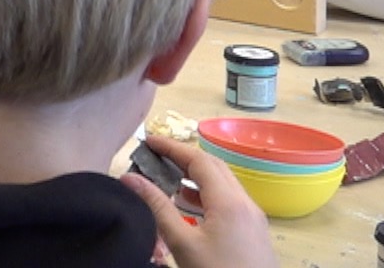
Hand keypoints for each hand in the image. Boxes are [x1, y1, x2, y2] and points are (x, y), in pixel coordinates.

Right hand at [121, 136, 276, 267]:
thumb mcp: (182, 243)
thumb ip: (156, 207)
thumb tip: (129, 178)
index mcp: (229, 202)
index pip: (199, 160)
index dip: (172, 147)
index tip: (148, 140)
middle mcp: (246, 204)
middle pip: (214, 167)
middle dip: (184, 156)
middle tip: (155, 155)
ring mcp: (253, 218)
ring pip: (223, 184)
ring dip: (196, 175)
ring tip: (167, 177)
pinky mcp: (254, 232)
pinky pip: (229, 200)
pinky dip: (206, 193)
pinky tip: (189, 205)